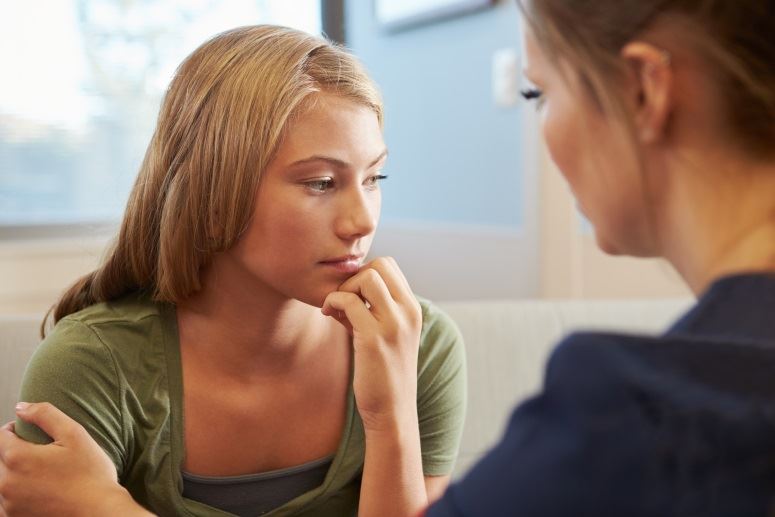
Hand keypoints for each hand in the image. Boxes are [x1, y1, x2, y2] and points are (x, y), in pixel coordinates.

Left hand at [0, 402, 150, 516]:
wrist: (99, 512)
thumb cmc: (91, 474)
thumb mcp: (74, 434)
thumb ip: (45, 414)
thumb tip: (21, 407)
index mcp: (17, 458)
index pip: (2, 435)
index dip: (18, 429)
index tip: (35, 433)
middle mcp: (5, 483)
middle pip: (2, 458)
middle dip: (18, 452)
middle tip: (46, 455)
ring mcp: (8, 504)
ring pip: (4, 480)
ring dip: (18, 473)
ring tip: (46, 474)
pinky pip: (7, 501)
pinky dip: (19, 494)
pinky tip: (41, 491)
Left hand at [322, 257, 421, 431]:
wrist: (393, 412)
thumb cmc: (384, 373)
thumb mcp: (386, 335)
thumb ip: (373, 310)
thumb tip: (346, 289)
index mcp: (413, 309)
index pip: (390, 266)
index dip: (366, 274)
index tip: (354, 297)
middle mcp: (408, 312)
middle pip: (380, 264)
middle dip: (355, 277)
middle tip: (344, 301)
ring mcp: (393, 324)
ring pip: (366, 276)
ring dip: (345, 288)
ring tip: (336, 310)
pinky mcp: (373, 339)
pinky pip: (347, 301)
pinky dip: (333, 301)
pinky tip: (329, 316)